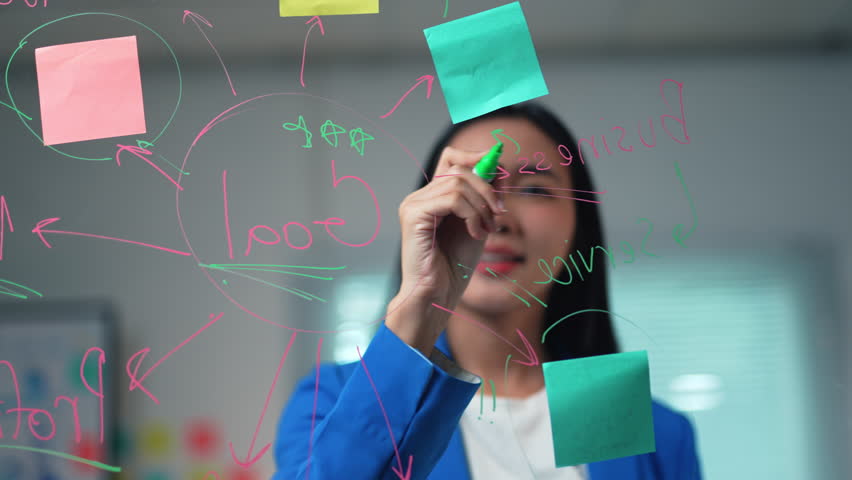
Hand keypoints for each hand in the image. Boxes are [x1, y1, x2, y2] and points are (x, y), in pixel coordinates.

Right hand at [386, 146, 503, 349]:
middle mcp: (419, 197)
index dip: (475, 156)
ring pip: (458, 183)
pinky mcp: (413, 215)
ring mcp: (413, 204)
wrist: (438, 295)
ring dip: (482, 205)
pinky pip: (451, 199)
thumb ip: (485, 198)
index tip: (498, 166)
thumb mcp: (479, 223)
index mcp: (432, 197)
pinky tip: (475, 233)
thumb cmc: (455, 265)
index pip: (450, 158)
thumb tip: (499, 168)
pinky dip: (471, 213)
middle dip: (487, 188)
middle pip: (458, 169)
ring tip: (487, 228)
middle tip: (499, 213)